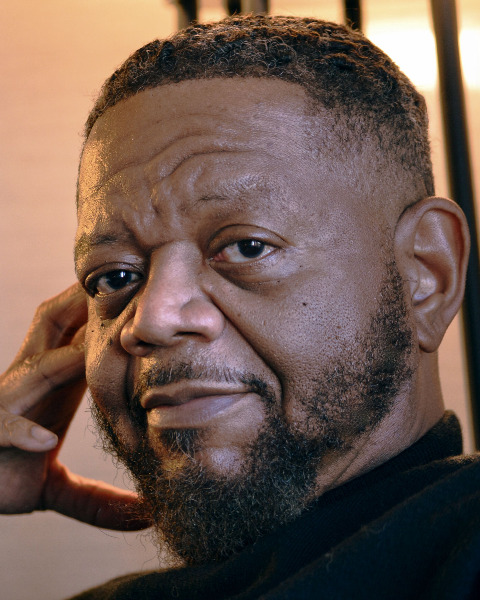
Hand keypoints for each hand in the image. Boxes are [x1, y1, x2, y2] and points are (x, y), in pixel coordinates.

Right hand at [0, 284, 149, 529]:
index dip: (112, 319)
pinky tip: (42, 440)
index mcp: (53, 387)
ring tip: (93, 350)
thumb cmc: (3, 475)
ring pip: (33, 367)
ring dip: (61, 358)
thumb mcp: (55, 488)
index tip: (149, 300)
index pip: (84, 341)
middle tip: (126, 290)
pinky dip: (21, 429)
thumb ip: (98, 500)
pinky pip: (2, 424)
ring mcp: (6, 404)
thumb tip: (144, 516)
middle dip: (84, 307)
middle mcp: (30, 385)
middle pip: (56, 330)